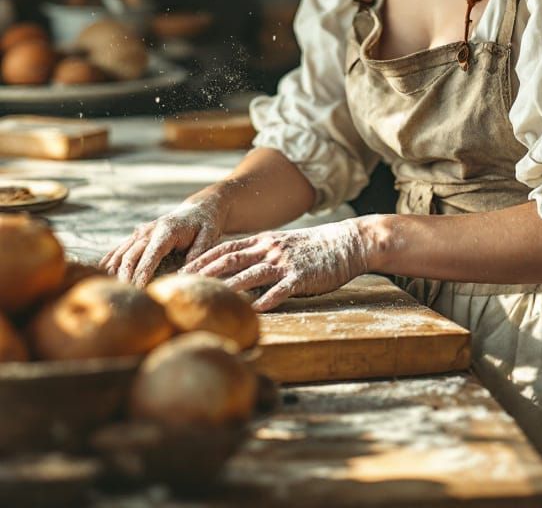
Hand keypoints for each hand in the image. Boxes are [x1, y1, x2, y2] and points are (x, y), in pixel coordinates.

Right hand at [100, 195, 227, 287]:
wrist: (198, 209)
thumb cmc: (205, 224)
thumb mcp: (209, 234)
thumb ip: (199, 251)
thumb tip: (185, 271)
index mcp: (166, 231)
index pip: (150, 255)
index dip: (141, 273)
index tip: (137, 291)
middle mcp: (149, 230)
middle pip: (131, 255)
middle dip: (124, 277)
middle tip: (122, 297)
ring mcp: (141, 232)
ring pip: (121, 252)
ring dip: (113, 271)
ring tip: (107, 291)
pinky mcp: (137, 235)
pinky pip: (119, 249)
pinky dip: (109, 261)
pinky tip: (99, 275)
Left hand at [182, 218, 369, 311]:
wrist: (348, 242)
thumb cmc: (315, 247)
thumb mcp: (284, 244)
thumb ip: (262, 254)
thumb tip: (236, 270)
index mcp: (264, 241)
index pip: (225, 247)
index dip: (202, 259)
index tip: (181, 269)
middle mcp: (270, 249)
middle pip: (231, 259)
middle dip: (204, 272)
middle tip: (182, 284)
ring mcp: (285, 262)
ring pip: (250, 274)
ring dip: (228, 287)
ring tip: (208, 298)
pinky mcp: (301, 277)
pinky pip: (279, 290)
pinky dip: (264, 301)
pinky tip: (251, 312)